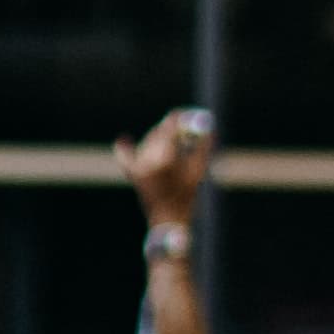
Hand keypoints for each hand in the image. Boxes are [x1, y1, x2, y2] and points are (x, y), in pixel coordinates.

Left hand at [119, 110, 214, 228]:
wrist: (168, 218)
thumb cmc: (187, 196)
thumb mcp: (199, 170)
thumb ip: (203, 146)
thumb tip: (209, 128)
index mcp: (167, 158)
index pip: (170, 127)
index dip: (179, 119)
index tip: (186, 115)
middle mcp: (149, 159)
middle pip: (160, 132)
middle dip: (172, 127)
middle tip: (184, 128)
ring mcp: (139, 165)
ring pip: (149, 141)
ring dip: (161, 137)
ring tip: (175, 147)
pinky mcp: (132, 172)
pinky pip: (126, 155)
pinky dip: (126, 148)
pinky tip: (124, 140)